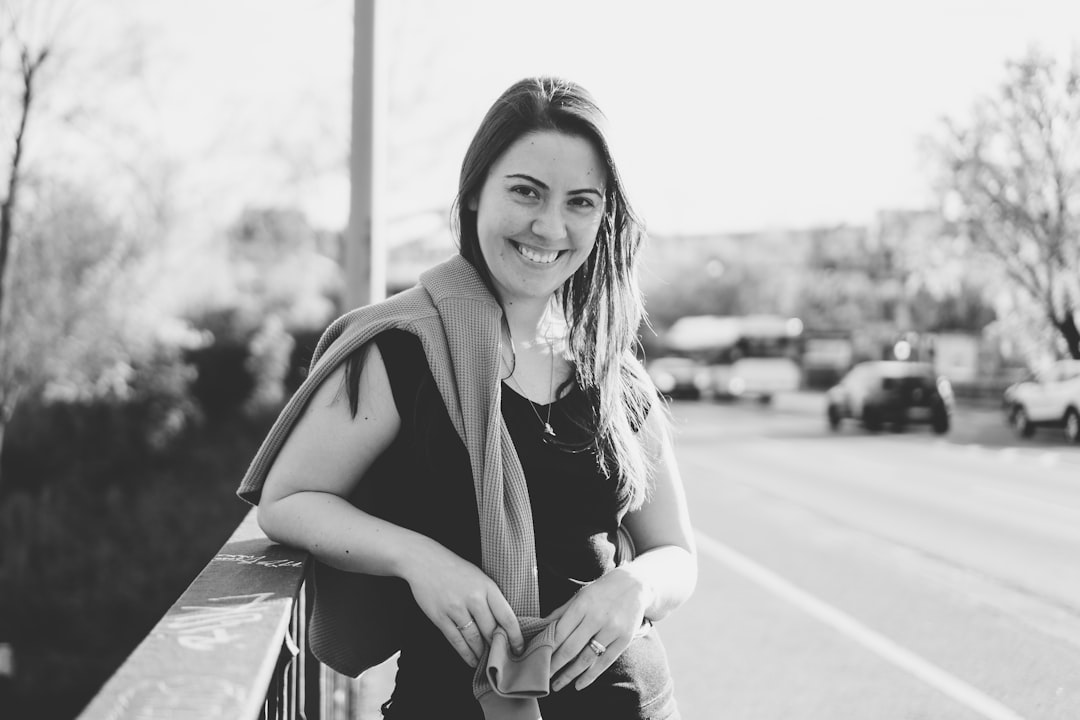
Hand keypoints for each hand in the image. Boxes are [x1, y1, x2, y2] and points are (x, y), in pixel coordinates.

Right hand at [402, 543, 523, 667]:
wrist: (425, 561)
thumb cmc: (455, 569)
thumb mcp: (479, 577)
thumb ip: (491, 598)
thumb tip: (502, 625)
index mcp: (488, 587)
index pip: (507, 617)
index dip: (515, 637)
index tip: (518, 649)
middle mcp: (474, 598)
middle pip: (491, 631)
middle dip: (498, 647)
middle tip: (502, 658)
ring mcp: (456, 608)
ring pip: (474, 639)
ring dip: (482, 653)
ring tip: (486, 661)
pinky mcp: (440, 617)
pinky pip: (456, 641)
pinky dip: (466, 654)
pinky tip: (472, 660)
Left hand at [546, 566, 649, 691]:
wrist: (636, 584)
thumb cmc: (601, 591)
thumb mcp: (580, 595)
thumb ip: (561, 612)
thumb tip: (540, 628)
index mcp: (582, 604)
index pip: (560, 631)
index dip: (547, 648)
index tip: (536, 660)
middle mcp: (597, 617)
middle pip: (571, 648)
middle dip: (554, 665)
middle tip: (542, 678)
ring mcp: (612, 629)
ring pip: (586, 658)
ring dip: (569, 675)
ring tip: (556, 685)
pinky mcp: (624, 639)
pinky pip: (605, 662)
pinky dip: (590, 676)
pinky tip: (579, 684)